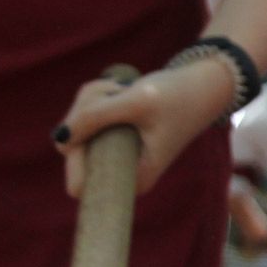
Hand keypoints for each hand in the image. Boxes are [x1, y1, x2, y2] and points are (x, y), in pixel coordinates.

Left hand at [53, 59, 233, 196]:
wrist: (207, 82)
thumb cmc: (180, 96)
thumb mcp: (137, 102)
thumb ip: (95, 117)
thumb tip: (58, 138)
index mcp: (133, 179)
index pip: (79, 183)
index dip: (76, 151)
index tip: (92, 119)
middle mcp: (121, 171)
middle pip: (71, 149)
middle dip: (86, 112)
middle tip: (114, 89)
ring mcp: (114, 152)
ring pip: (76, 126)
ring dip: (93, 98)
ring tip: (122, 86)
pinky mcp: (112, 133)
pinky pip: (84, 116)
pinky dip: (96, 96)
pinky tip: (119, 87)